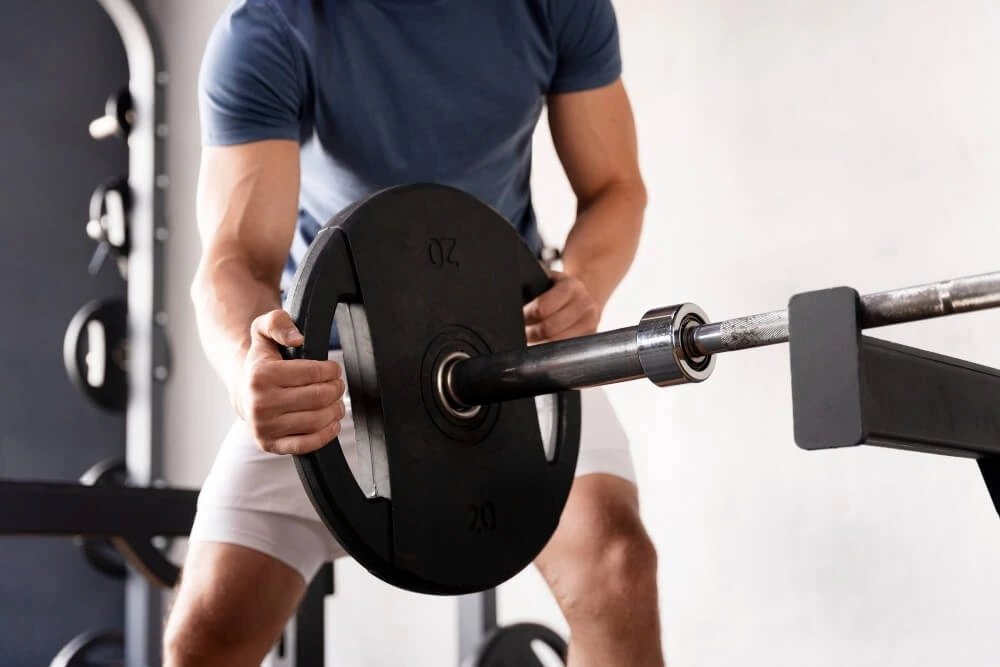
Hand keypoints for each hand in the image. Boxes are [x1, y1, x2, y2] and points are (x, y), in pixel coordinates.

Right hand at [233, 310, 345, 454]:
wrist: (244, 391)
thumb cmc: (262, 362)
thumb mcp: (263, 330)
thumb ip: (278, 322)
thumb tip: (297, 339)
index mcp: (260, 375)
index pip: (313, 373)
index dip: (331, 370)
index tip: (333, 369)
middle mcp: (260, 403)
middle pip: (318, 398)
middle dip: (336, 389)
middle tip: (337, 385)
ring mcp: (264, 427)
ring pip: (316, 421)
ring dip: (335, 410)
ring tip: (335, 402)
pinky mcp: (269, 444)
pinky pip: (306, 445)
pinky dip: (326, 434)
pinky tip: (331, 423)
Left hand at [522, 270, 601, 343]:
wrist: (580, 298)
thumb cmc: (555, 291)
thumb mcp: (545, 281)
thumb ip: (531, 286)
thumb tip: (511, 304)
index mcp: (571, 286)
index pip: (541, 308)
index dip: (526, 316)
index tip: (520, 318)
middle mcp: (585, 303)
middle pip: (548, 329)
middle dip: (531, 332)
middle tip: (524, 331)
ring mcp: (591, 322)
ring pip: (556, 343)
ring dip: (540, 343)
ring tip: (534, 337)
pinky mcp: (591, 338)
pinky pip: (566, 351)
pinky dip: (552, 350)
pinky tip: (547, 342)